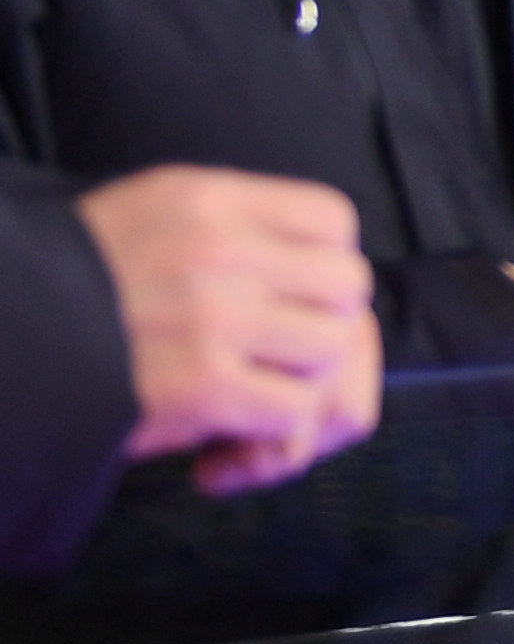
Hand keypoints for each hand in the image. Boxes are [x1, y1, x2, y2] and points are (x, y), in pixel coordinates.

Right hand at [77, 165, 380, 494]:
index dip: (327, 263)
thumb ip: (228, 228)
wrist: (2, 342)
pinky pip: (297, 410)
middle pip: (348, 284)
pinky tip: (225, 444)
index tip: (296, 295)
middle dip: (326, 324)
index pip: (333, 219)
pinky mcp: (202, 386)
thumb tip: (317, 262)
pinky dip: (274, 435)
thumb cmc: (71, 288)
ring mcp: (211, 317)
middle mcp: (215, 251)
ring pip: (332, 347)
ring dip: (301, 382)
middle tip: (281, 355)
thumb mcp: (145, 218)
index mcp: (202, 199)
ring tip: (253, 397)